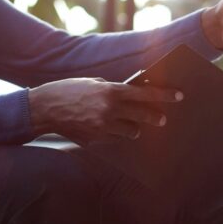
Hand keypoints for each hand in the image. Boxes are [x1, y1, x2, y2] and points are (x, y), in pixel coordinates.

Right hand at [28, 78, 181, 145]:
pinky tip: (103, 126)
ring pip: (130, 131)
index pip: (145, 94)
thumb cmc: (69, 90)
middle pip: (143, 116)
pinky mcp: (95, 140)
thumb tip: (134, 93)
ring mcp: (102, 127)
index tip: (179, 96)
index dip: (164, 95)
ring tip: (127, 122)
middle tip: (162, 119)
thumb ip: (114, 89)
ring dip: (132, 127)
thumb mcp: (93, 83)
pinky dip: (113, 133)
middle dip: (155, 117)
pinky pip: (113, 138)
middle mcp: (109, 110)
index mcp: (111, 92)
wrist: (44, 108)